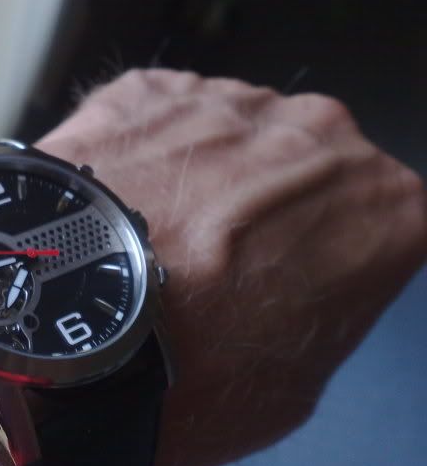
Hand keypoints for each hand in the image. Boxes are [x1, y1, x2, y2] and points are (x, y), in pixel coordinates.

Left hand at [37, 69, 426, 465]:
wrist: (78, 341)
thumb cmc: (200, 375)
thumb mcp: (297, 377)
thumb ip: (315, 305)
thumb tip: (285, 284)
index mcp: (386, 204)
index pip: (370, 220)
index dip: (320, 254)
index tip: (281, 277)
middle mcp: (319, 130)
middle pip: (299, 167)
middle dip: (264, 205)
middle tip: (208, 260)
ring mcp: (226, 98)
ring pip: (225, 134)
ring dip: (196, 175)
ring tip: (145, 238)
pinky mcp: (143, 88)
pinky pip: (155, 120)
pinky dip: (137, 153)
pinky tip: (111, 205)